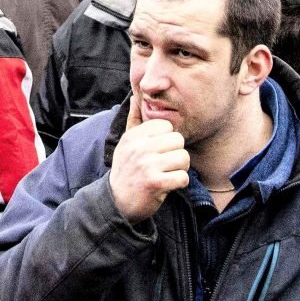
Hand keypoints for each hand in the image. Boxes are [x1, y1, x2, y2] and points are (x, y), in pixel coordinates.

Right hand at [108, 92, 188, 221]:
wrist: (116, 203)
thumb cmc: (126, 171)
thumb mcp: (125, 144)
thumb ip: (133, 120)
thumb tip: (135, 96)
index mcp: (134, 136)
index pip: (167, 126)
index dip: (168, 140)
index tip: (159, 151)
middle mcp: (139, 147)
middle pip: (178, 140)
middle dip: (176, 154)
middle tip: (165, 165)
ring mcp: (147, 165)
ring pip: (183, 158)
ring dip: (179, 169)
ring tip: (167, 174)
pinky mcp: (155, 183)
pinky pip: (183, 177)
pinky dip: (179, 183)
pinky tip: (168, 185)